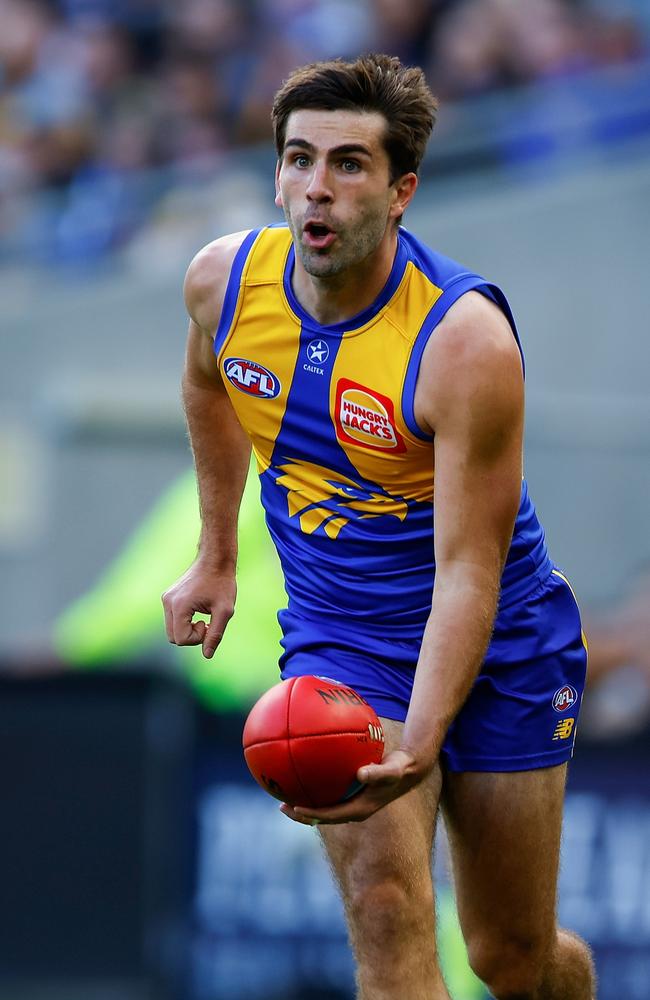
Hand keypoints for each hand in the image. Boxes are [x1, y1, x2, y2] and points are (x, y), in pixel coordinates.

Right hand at [162, 561, 235, 658]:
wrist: (216, 559)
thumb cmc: (222, 583)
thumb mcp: (225, 611)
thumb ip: (215, 635)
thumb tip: (207, 655)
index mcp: (179, 606)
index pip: (181, 639)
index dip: (198, 638)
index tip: (209, 624)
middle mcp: (168, 602)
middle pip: (173, 637)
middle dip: (191, 636)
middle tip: (207, 623)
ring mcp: (166, 598)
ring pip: (172, 630)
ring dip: (188, 629)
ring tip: (204, 617)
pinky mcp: (168, 596)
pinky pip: (173, 619)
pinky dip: (185, 621)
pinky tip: (199, 610)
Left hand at [279, 748, 428, 825]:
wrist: (406, 770)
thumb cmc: (398, 770)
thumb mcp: (390, 772)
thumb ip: (377, 773)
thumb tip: (360, 773)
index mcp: (358, 810)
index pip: (330, 816)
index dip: (311, 815)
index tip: (294, 808)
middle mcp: (351, 810)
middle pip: (321, 817)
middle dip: (300, 814)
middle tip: (281, 806)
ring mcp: (350, 803)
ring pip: (322, 808)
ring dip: (304, 804)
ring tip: (284, 794)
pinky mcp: (350, 794)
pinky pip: (328, 794)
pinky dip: (315, 788)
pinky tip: (304, 774)